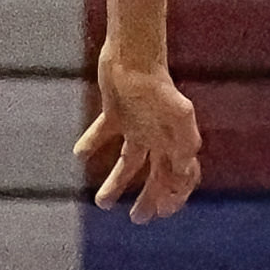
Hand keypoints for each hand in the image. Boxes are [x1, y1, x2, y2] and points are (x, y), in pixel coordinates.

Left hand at [75, 51, 200, 221]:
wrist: (132, 49)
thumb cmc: (155, 79)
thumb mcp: (176, 108)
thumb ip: (184, 134)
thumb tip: (190, 162)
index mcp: (174, 139)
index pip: (180, 176)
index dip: (175, 195)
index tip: (162, 213)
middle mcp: (157, 136)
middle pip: (157, 175)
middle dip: (149, 199)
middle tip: (137, 219)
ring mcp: (136, 124)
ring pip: (129, 161)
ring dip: (116, 182)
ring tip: (101, 202)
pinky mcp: (115, 112)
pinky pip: (103, 134)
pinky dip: (91, 144)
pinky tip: (79, 154)